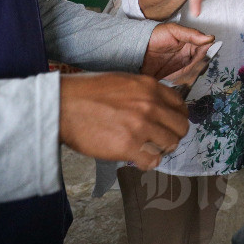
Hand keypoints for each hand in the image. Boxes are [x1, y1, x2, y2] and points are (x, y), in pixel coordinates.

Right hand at [59, 72, 188, 169]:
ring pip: (171, 144)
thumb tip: (158, 106)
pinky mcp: (129, 146)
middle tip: (158, 140)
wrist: (62, 104)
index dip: (176, 117)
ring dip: (160, 149)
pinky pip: (153, 161)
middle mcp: (151, 105)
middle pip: (181, 127)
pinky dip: (147, 163)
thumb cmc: (87, 92)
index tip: (168, 125)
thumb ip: (144, 92)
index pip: (180, 105)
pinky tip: (135, 158)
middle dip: (172, 135)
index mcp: (150, 86)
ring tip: (145, 149)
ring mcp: (141, 126)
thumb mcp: (123, 81)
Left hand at [141, 22, 213, 78]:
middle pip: (202, 63)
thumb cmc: (153, 35)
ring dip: (191, 73)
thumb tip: (209, 37)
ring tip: (180, 69)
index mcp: (190, 43)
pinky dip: (184, 80)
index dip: (205, 52)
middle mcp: (188, 54)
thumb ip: (191, 34)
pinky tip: (177, 77)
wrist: (136, 48)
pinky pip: (185, 81)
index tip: (201, 53)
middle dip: (198, 64)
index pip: (205, 48)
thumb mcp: (173, 30)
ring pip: (195, 73)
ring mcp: (182, 65)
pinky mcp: (175, 76)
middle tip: (189, 63)